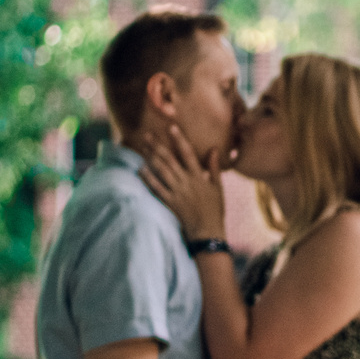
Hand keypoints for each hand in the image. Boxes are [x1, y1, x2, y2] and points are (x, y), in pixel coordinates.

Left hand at [135, 123, 229, 247]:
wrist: (207, 231)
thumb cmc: (215, 209)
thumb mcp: (218, 187)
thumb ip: (214, 168)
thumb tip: (213, 149)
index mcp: (199, 176)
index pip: (188, 153)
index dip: (179, 139)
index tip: (171, 127)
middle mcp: (186, 182)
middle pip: (169, 159)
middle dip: (158, 146)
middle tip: (147, 134)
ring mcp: (177, 192)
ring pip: (161, 171)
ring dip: (151, 157)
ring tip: (143, 147)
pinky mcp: (169, 201)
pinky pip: (156, 188)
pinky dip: (148, 178)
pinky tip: (141, 169)